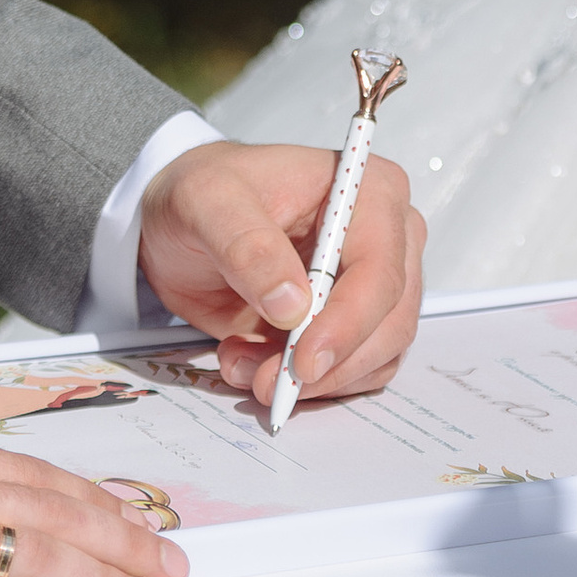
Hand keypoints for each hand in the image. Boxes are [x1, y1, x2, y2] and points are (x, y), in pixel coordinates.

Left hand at [137, 137, 425, 412]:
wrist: (186, 224)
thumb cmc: (205, 196)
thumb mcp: (205, 201)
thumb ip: (246, 245)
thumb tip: (291, 305)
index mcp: (370, 192)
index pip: (380, 270)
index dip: (349, 323)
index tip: (304, 362)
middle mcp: (389, 238)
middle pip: (388, 323)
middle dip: (328, 364)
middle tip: (266, 382)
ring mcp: (375, 285)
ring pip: (372, 357)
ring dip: (311, 381)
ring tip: (241, 362)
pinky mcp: (355, 324)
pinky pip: (351, 373)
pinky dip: (306, 384)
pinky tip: (252, 362)